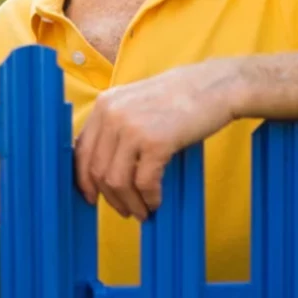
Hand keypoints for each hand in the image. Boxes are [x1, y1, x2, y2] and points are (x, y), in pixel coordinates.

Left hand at [74, 59, 242, 220]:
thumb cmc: (181, 96)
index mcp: (104, 104)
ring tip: (142, 212)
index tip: (92, 196)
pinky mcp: (156, 142)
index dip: (84, 179)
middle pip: (96, 169)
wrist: (216, 86)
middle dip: (109, 197)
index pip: (81, 150)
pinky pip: (144, 182)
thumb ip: (117, 126)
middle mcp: (112, 114)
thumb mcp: (136, 103)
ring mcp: (132, 128)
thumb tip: (105, 166)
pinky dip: (149, 198)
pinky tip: (156, 202)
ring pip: (116, 181)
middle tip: (123, 210)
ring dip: (129, 202)